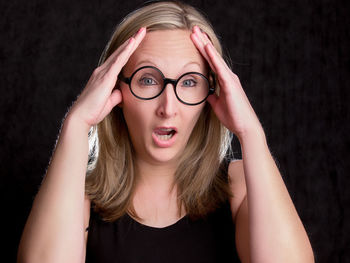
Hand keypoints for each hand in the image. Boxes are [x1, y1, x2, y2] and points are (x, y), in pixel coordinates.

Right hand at [67, 27, 146, 131]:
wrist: (81, 117)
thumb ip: (116, 95)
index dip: (129, 50)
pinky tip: (132, 42)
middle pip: (120, 53)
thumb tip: (121, 92)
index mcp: (103, 76)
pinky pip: (117, 61)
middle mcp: (102, 71)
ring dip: (132, 42)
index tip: (137, 40)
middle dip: (132, 41)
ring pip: (120, 54)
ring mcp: (103, 73)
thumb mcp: (109, 102)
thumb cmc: (93, 111)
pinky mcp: (105, 78)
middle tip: (142, 30)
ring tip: (141, 32)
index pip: (119, 60)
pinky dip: (125, 51)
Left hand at [190, 26, 263, 140]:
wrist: (245, 126)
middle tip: (193, 29)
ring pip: (214, 58)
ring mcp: (230, 79)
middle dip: (202, 42)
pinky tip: (206, 46)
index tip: (194, 40)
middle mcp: (228, 77)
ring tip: (196, 33)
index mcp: (224, 81)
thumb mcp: (217, 105)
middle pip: (212, 56)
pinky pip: (219, 67)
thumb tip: (206, 92)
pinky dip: (212, 56)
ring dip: (204, 44)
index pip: (210, 63)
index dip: (202, 51)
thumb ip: (212, 96)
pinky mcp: (230, 84)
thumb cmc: (233, 117)